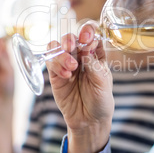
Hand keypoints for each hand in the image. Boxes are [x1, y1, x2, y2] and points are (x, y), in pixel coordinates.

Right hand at [46, 21, 113, 152]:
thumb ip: (94, 65)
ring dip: (62, 53)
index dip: (88, 32)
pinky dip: (56, 64)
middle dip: (71, 39)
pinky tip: (65, 75)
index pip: (92, 36)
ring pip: (59, 47)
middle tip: (72, 47)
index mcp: (96, 55)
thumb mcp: (102, 82)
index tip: (87, 38)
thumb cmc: (100, 100)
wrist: (89, 120)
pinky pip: (51, 62)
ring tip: (71, 68)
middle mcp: (81, 56)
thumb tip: (86, 48)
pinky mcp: (55, 74)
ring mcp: (67, 64)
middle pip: (72, 38)